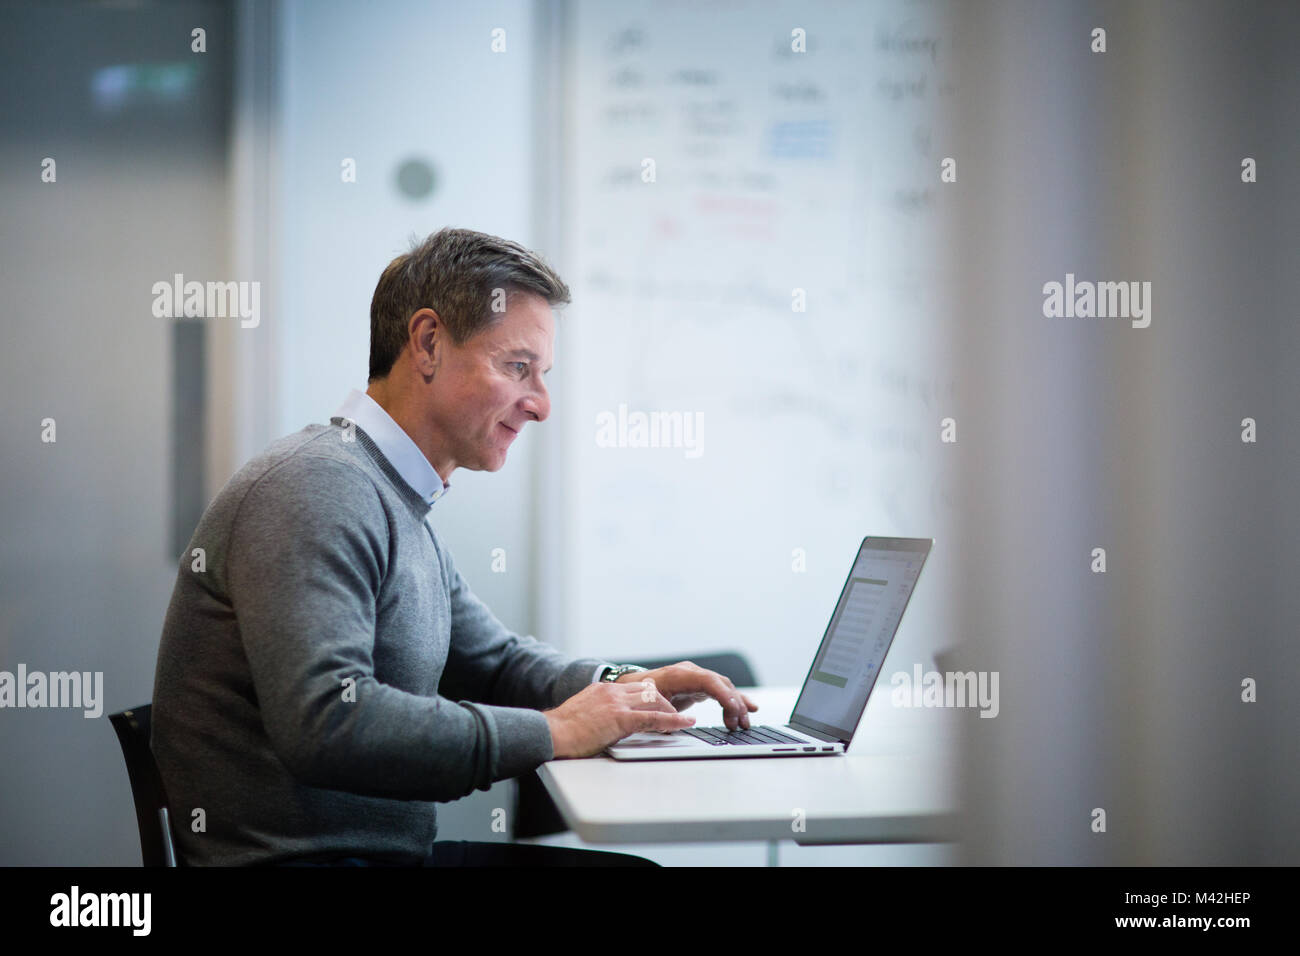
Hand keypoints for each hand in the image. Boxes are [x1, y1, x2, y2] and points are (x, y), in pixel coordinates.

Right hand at [542, 679, 696, 757]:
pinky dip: (673, 721)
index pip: (636, 687)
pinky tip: (685, 723)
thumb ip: (599, 713)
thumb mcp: (584, 714)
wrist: (550, 733)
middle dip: (665, 703)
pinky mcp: (620, 718)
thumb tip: (607, 723)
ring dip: (671, 711)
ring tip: (683, 721)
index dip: (652, 697)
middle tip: (675, 714)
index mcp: (603, 690)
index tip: (661, 704)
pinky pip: (654, 717)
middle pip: (649, 691)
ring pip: (655, 701)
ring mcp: (617, 703)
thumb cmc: (562, 731)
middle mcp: (612, 691)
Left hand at [616, 661, 757, 730]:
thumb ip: (663, 713)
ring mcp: (696, 677)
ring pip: (724, 687)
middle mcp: (690, 672)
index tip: (734, 709)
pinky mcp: (699, 685)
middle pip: (720, 684)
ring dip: (736, 705)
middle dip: (734, 704)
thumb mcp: (649, 705)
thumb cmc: (640, 696)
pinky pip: (720, 691)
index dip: (723, 694)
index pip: (708, 681)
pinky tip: (748, 708)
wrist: (632, 687)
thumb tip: (677, 723)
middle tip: (740, 724)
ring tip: (745, 723)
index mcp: (678, 675)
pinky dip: (733, 700)